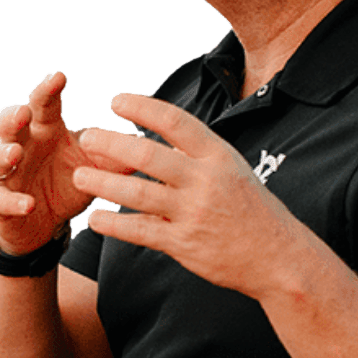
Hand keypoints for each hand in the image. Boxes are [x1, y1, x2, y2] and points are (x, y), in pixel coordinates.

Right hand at [0, 72, 133, 255]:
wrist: (44, 222)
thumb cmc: (69, 182)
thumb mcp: (96, 168)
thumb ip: (120, 156)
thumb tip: (158, 144)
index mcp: (47, 130)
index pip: (44, 104)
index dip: (48, 89)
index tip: (59, 76)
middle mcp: (22, 146)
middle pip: (10, 124)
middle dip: (13, 116)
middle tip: (23, 112)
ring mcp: (7, 173)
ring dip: (2, 154)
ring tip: (15, 154)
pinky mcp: (0, 201)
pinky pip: (1, 199)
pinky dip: (13, 201)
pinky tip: (28, 203)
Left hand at [73, 93, 304, 299]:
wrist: (279, 257)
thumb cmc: (253, 211)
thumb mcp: (233, 170)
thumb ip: (197, 156)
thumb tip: (161, 137)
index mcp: (218, 155)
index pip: (175, 121)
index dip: (141, 107)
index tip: (116, 100)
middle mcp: (205, 180)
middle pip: (147, 153)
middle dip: (110, 144)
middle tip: (87, 137)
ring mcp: (193, 212)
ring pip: (136, 193)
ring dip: (102, 183)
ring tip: (79, 177)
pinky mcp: (184, 244)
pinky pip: (139, 230)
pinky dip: (113, 224)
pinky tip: (96, 220)